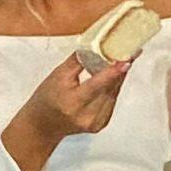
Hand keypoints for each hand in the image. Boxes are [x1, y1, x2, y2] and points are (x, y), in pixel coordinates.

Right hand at [2, 54, 130, 170]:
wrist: (43, 125)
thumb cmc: (47, 98)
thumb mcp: (58, 75)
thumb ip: (79, 60)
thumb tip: (97, 45)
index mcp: (72, 102)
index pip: (96, 85)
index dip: (113, 72)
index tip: (126, 61)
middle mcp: (85, 116)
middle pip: (109, 89)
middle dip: (119, 70)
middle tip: (127, 53)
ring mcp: (94, 123)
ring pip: (113, 94)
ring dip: (118, 78)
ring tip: (120, 62)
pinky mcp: (100, 125)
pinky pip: (111, 101)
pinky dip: (112, 88)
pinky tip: (112, 78)